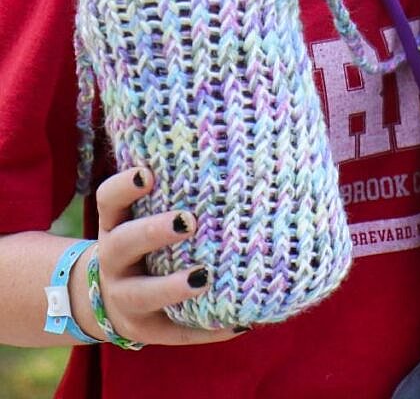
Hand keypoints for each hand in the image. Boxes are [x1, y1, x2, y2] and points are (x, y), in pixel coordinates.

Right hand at [85, 167, 238, 345]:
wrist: (110, 296)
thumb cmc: (148, 240)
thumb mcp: (144, 215)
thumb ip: (177, 191)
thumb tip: (239, 159)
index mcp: (116, 225)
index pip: (109, 201)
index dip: (125, 187)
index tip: (148, 174)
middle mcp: (114, 260)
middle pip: (123, 243)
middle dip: (153, 231)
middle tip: (188, 221)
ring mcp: (125, 297)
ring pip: (142, 294)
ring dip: (172, 287)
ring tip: (204, 278)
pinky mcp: (145, 329)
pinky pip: (176, 332)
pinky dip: (207, 330)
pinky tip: (238, 324)